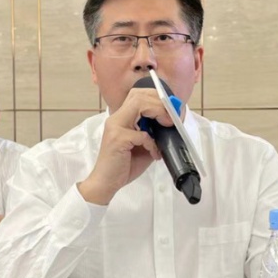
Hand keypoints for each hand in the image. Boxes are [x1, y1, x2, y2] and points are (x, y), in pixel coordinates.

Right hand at [77, 88, 167, 205]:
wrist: (105, 183)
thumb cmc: (123, 166)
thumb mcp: (143, 147)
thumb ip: (152, 134)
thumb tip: (169, 127)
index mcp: (121, 118)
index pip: (137, 95)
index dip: (156, 97)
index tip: (171, 108)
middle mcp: (116, 119)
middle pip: (139, 95)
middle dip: (159, 102)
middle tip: (171, 117)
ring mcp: (115, 127)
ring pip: (139, 105)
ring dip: (157, 112)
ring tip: (167, 125)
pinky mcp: (118, 139)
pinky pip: (142, 134)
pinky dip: (152, 143)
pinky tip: (154, 153)